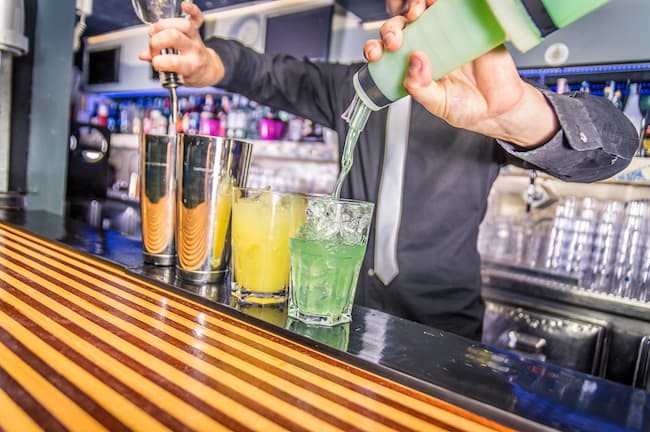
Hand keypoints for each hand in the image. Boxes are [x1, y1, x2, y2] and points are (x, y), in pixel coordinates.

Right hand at [138, 1, 223, 87]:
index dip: (159, 62)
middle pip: (174, 37)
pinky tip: (184, 6)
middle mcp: (194, 50)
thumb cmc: (191, 73)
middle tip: (153, 47)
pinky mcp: (197, 30)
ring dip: (163, 25)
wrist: (208, 70)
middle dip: (156, 41)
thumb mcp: (177, 77)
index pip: (174, 62)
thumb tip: (143, 56)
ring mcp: (196, 39)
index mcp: (190, 66)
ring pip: (182, 25)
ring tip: (155, 31)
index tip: (155, 63)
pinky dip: (192, 9)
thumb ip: (160, 66)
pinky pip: (198, 17)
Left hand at [363, 0, 558, 147]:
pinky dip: (443, 2)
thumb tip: (413, 62)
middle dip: (392, 29)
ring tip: (417, 13)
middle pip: (401, 29)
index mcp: (412, 68)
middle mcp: (426, 48)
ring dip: (414, 7)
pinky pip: (453, 9)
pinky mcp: (467, 27)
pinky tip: (437, 3)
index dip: (377, 48)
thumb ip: (421, 88)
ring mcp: (445, 36)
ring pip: (423, 13)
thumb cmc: (466, 107)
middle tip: (396, 40)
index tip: (376, 53)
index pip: (387, 53)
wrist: (501, 107)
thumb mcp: (438, 104)